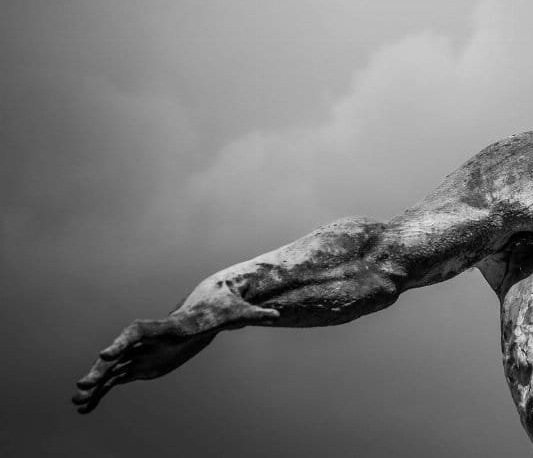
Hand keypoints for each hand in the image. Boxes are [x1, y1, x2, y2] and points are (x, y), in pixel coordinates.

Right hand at [73, 299, 277, 412]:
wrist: (210, 304)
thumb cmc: (224, 307)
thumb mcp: (239, 310)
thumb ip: (254, 313)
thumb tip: (275, 314)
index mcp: (169, 326)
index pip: (140, 330)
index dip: (122, 341)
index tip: (106, 353)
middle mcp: (151, 338)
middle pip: (121, 352)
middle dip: (101, 367)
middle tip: (82, 385)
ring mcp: (144, 351)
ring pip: (114, 368)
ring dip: (97, 384)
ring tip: (77, 402)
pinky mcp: (142, 363)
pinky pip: (118, 380)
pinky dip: (103, 392)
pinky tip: (87, 408)